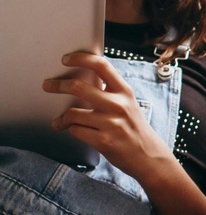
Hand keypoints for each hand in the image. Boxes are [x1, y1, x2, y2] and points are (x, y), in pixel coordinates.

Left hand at [43, 52, 174, 176]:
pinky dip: (71, 130)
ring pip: (72, 113)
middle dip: (58, 85)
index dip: (81, 59)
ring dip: (63, 118)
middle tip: (48, 85)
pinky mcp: (103, 141)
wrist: (148, 156)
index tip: (66, 59)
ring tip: (60, 121)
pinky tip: (73, 131)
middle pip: (79, 87)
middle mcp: (119, 105)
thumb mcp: (128, 104)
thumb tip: (82, 80)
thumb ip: (109, 92)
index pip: (102, 66)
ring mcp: (111, 123)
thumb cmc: (134, 128)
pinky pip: (75, 130)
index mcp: (125, 92)